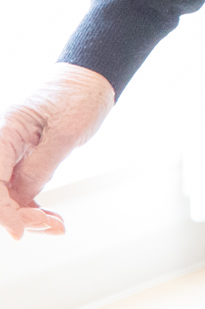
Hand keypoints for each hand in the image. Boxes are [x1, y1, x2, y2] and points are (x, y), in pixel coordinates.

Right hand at [1, 64, 115, 238]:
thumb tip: (20, 198)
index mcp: (5, 131)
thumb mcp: (66, 132)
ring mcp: (13, 154)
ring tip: (55, 226)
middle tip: (49, 225)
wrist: (92, 78)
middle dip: (18, 214)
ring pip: (9, 195)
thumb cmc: (80, 95)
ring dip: (28, 215)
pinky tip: (52, 219)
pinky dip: (34, 207)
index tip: (20, 231)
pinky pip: (22, 190)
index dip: (4, 210)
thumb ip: (40, 166)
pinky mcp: (25, 160)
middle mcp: (3, 144)